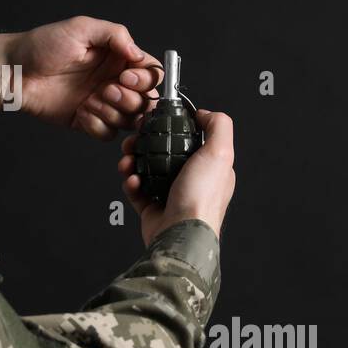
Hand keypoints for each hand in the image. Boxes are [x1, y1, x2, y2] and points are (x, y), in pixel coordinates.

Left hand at [0, 17, 163, 140]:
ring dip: (113, 112)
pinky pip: (106, 133)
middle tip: (107, 90)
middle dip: (130, 99)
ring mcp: (100, 103)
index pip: (151, 73)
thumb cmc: (42, 45)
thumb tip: (138, 53)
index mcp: (117, 58)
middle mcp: (113, 81)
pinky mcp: (86, 121)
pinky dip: (97, 125)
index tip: (126, 76)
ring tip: (90, 100)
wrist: (14, 71)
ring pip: (128, 120)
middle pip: (146, 101)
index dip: (146, 79)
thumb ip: (115, 35)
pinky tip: (81, 112)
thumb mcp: (81, 28)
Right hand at [117, 108, 235, 245]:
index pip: (189, 139)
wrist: (181, 234)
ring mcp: (171, 195)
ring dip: (133, 161)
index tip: (156, 120)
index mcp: (209, 167)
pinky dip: (131, 182)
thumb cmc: (201, 199)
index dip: (171, 127)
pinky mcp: (153, 209)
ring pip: (146, 170)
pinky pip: (137, 190)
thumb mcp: (220, 152)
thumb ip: (218, 126)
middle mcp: (191, 181)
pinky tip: (132, 179)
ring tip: (127, 159)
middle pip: (163, 152)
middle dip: (144, 143)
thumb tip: (205, 113)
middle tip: (134, 139)